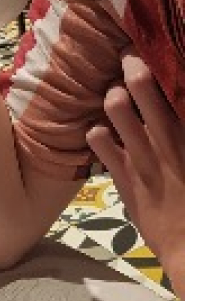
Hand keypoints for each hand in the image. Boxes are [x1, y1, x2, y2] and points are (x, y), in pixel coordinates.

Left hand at [86, 52, 183, 299]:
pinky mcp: (122, 176)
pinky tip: (104, 133)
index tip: (156, 50)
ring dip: (114, 95)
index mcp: (192, 133)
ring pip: (115, 105)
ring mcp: (140, 155)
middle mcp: (166, 137)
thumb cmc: (202, 202)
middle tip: (128, 57)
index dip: (164, 62)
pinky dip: (97, 131)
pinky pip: (97, 139)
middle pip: (140, 84)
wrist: (193, 249)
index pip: (178, 85)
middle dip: (131, 63)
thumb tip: (186, 103)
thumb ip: (192, 125)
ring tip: (117, 97)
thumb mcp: (202, 157)